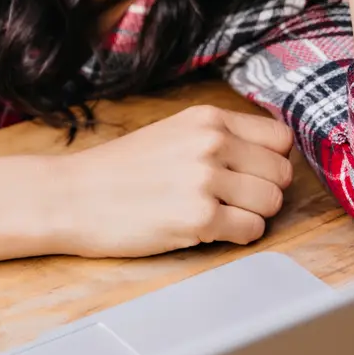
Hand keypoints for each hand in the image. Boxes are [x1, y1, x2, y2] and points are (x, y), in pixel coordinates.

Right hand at [54, 106, 295, 257]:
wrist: (72, 196)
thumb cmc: (120, 170)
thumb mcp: (173, 132)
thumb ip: (219, 137)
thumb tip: (269, 157)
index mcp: (208, 118)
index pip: (280, 138)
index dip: (271, 161)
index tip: (251, 175)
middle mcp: (212, 142)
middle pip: (281, 173)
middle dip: (263, 192)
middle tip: (231, 201)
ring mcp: (206, 180)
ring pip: (271, 204)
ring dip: (252, 216)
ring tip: (218, 216)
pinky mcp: (199, 218)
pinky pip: (252, 231)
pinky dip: (237, 236)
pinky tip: (208, 230)